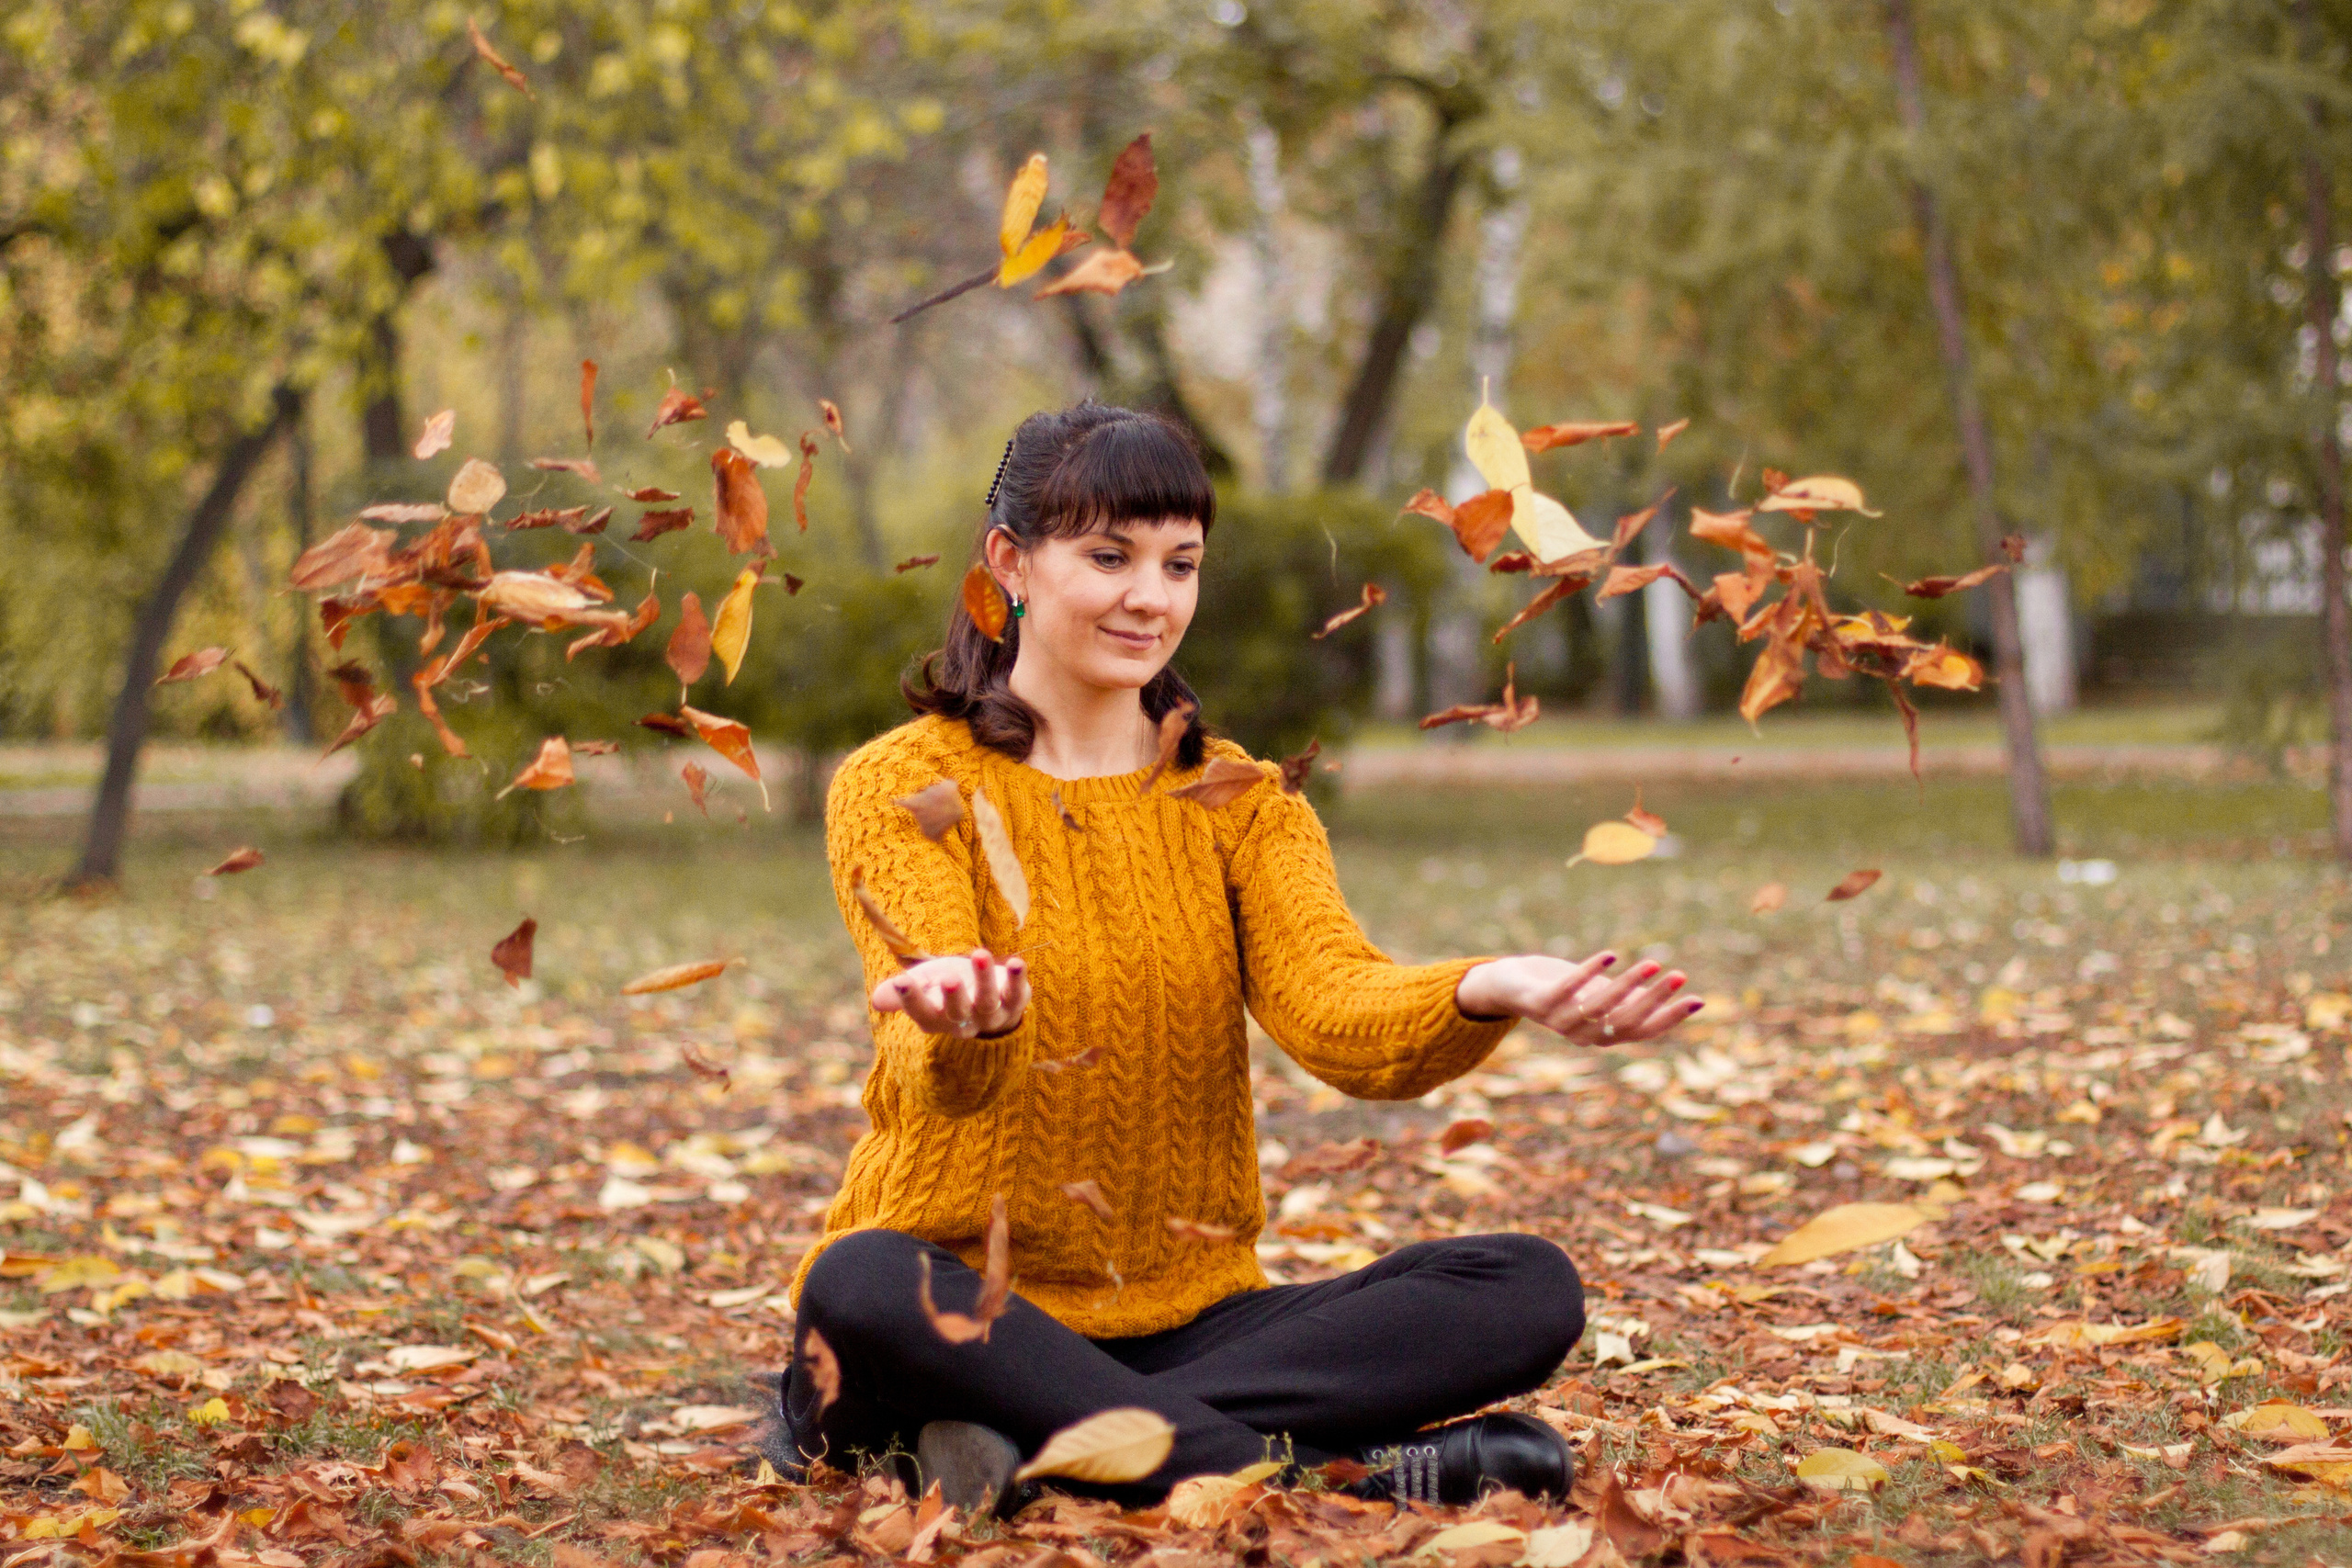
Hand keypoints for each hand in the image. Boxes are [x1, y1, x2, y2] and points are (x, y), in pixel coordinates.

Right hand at [872, 948, 1030, 1038]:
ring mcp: (991, 1016)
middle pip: (958, 1013)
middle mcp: (963, 1023)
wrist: (983, 1000)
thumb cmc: (944, 990)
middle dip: (954, 996)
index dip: (911, 1000)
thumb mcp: (920, 986)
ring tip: (980, 953)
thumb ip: (899, 992)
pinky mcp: (1014, 1003)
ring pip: (988, 1002)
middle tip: (948, 978)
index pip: (921, 1012)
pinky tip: (1017, 963)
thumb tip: (878, 1000)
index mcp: (935, 1019)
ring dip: (985, 979)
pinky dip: (1018, 980)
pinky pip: (1018, 994)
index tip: (902, 981)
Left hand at [1454, 952, 1701, 1046]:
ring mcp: (1559, 1021)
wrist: (1510, 988)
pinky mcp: (1538, 1003)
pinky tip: (1611, 955)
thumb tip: (1683, 998)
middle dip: (1655, 1000)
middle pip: (1625, 1022)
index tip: (1697, 999)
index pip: (1643, 1032)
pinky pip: (1567, 990)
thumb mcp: (1602, 996)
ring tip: (1652, 962)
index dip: (1670, 1018)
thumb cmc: (1565, 991)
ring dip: (1628, 984)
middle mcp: (1583, 1035)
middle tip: (1679, 975)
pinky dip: (1589, 973)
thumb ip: (1632, 1001)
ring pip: (1599, 1007)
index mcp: (1603, 1036)